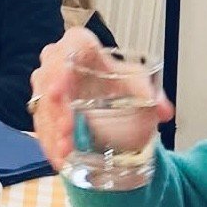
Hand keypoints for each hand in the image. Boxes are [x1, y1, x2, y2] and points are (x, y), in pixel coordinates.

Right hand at [28, 27, 173, 169]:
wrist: (103, 94)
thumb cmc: (115, 80)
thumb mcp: (135, 83)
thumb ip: (150, 95)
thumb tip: (165, 112)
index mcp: (81, 46)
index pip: (71, 47)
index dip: (62, 68)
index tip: (59, 92)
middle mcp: (57, 62)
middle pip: (50, 80)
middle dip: (56, 108)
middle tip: (66, 131)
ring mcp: (45, 87)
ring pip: (43, 107)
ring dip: (53, 132)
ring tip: (66, 154)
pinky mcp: (41, 110)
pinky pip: (41, 126)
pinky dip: (51, 144)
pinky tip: (60, 160)